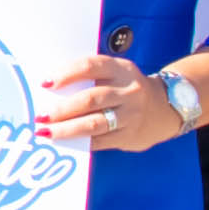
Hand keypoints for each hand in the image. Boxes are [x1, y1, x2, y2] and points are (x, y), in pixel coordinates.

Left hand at [35, 50, 179, 153]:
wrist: (167, 107)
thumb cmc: (126, 88)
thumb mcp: (116, 73)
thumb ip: (90, 77)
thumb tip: (49, 89)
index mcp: (121, 69)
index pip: (90, 66)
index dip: (66, 74)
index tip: (45, 83)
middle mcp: (128, 91)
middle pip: (91, 99)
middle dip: (62, 109)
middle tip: (40, 116)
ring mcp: (131, 115)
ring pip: (95, 124)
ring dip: (67, 130)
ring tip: (47, 132)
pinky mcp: (130, 136)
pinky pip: (101, 141)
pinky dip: (81, 142)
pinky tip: (65, 143)